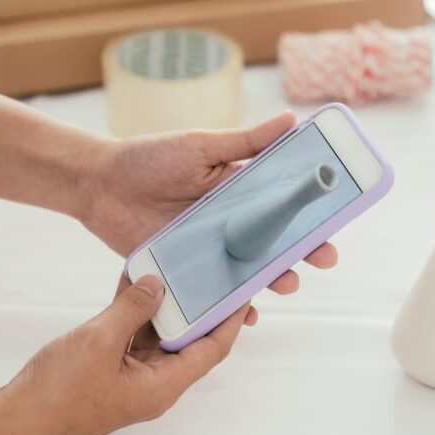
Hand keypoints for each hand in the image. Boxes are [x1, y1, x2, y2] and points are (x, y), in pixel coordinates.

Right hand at [0, 275, 251, 434]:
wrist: (13, 420)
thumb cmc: (58, 392)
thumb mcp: (100, 340)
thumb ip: (133, 308)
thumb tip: (157, 284)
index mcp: (162, 386)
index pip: (212, 349)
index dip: (230, 320)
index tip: (243, 291)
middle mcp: (154, 383)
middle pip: (188, 339)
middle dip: (198, 305)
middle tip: (209, 271)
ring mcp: (131, 377)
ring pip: (158, 334)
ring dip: (162, 303)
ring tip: (172, 267)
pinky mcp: (110, 369)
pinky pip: (131, 335)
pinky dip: (133, 311)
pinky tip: (131, 279)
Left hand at [76, 112, 336, 294]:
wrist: (99, 185)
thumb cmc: (150, 159)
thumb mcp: (200, 146)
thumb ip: (246, 142)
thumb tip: (292, 120)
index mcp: (239, 191)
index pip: (284, 205)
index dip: (311, 215)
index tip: (335, 223)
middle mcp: (231, 223)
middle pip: (275, 242)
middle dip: (303, 252)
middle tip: (323, 259)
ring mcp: (210, 249)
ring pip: (250, 270)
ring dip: (273, 279)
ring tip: (286, 283)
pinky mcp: (186, 270)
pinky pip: (214, 292)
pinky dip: (231, 306)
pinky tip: (244, 314)